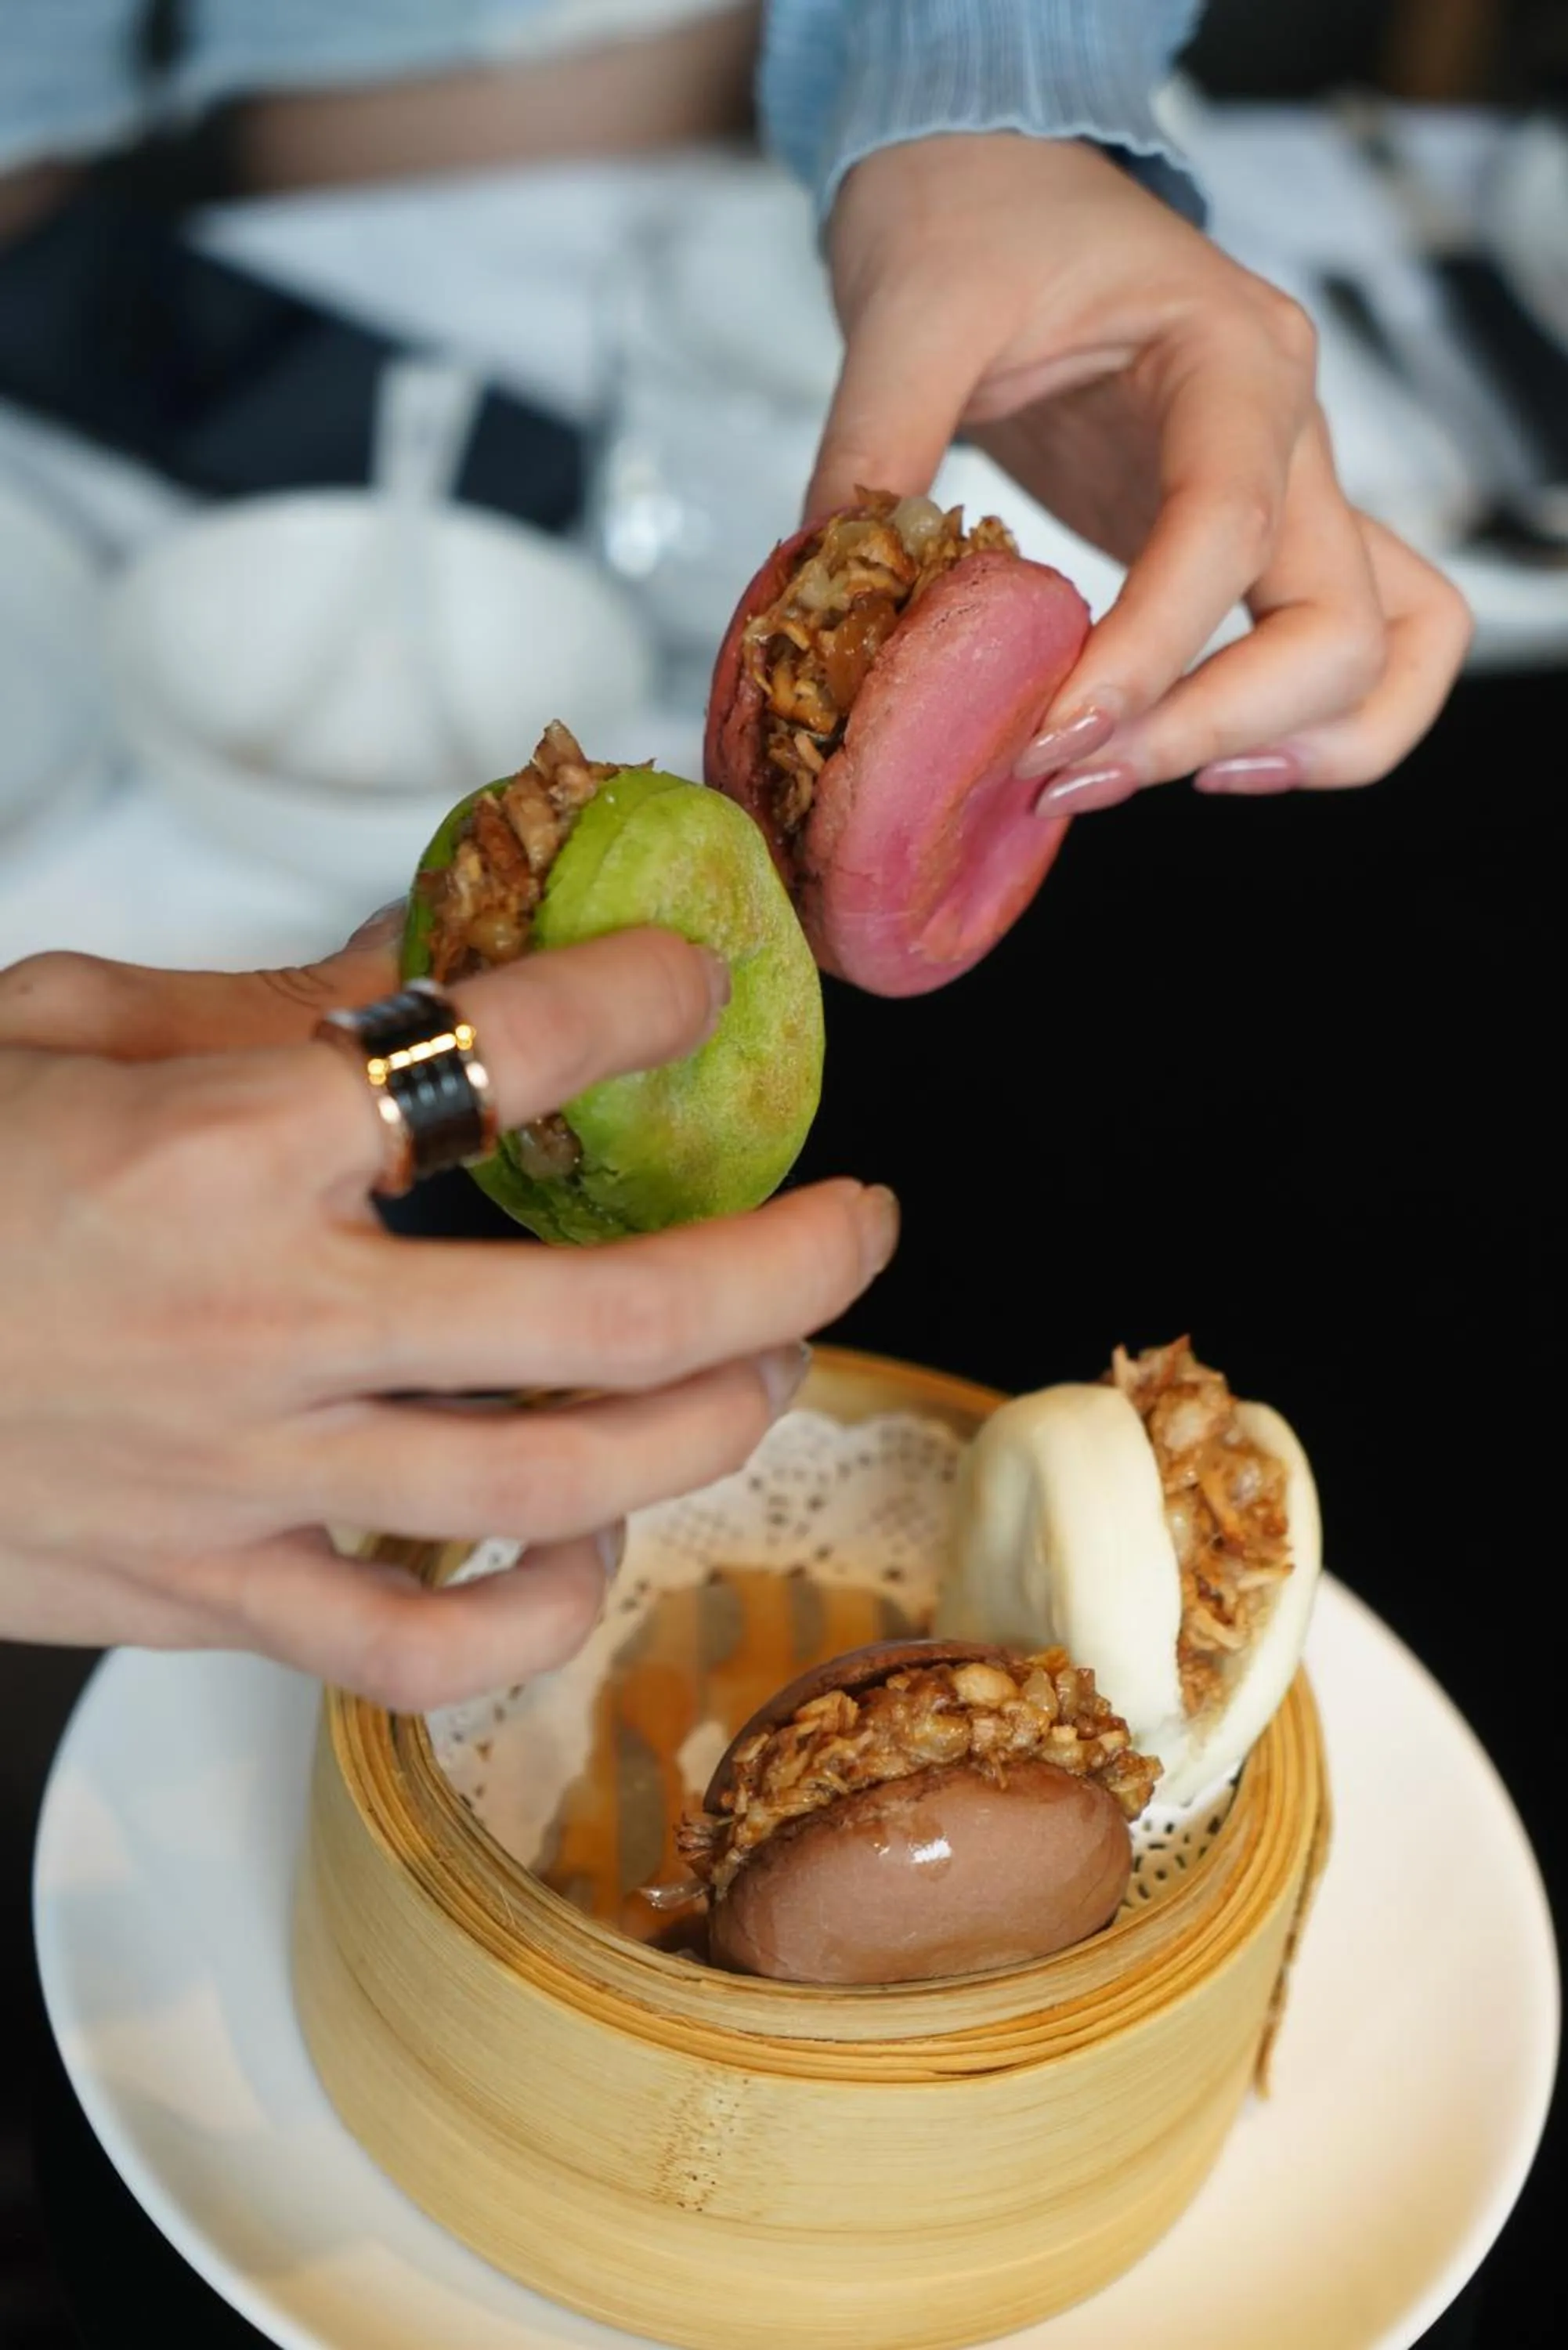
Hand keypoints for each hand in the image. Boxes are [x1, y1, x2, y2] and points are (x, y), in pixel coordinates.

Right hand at [0, 931, 897, 1707]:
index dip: (647, 1000)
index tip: (699, 982)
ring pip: (558, 1485)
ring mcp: (247, 1481)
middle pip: (610, 1315)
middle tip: (862, 1215)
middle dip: (787, 1259)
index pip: (512, 1052)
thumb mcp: (58, 1023)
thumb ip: (260, 1000)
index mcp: (227, 1147)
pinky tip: (577, 1540)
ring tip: (770, 1364)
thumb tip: (431, 946)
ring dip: (712, 1422)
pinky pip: (416, 1649)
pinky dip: (531, 1608)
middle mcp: (268, 1323)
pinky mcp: (204, 1595)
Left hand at [812, 135, 1471, 811]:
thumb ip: (875, 447)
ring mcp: (1293, 492)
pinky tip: (1171, 759)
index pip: (1226, 533)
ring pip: (1382, 652)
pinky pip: (1346, 653)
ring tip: (1125, 782)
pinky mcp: (1256, 546)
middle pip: (1339, 628)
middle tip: (1062, 776)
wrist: (995, 183)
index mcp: (1231, 355)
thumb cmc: (969, 221)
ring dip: (1290, 749)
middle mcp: (1293, 431)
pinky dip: (1300, 733)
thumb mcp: (909, 308)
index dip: (1143, 657)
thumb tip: (831, 595)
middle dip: (1211, 727)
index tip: (1040, 736)